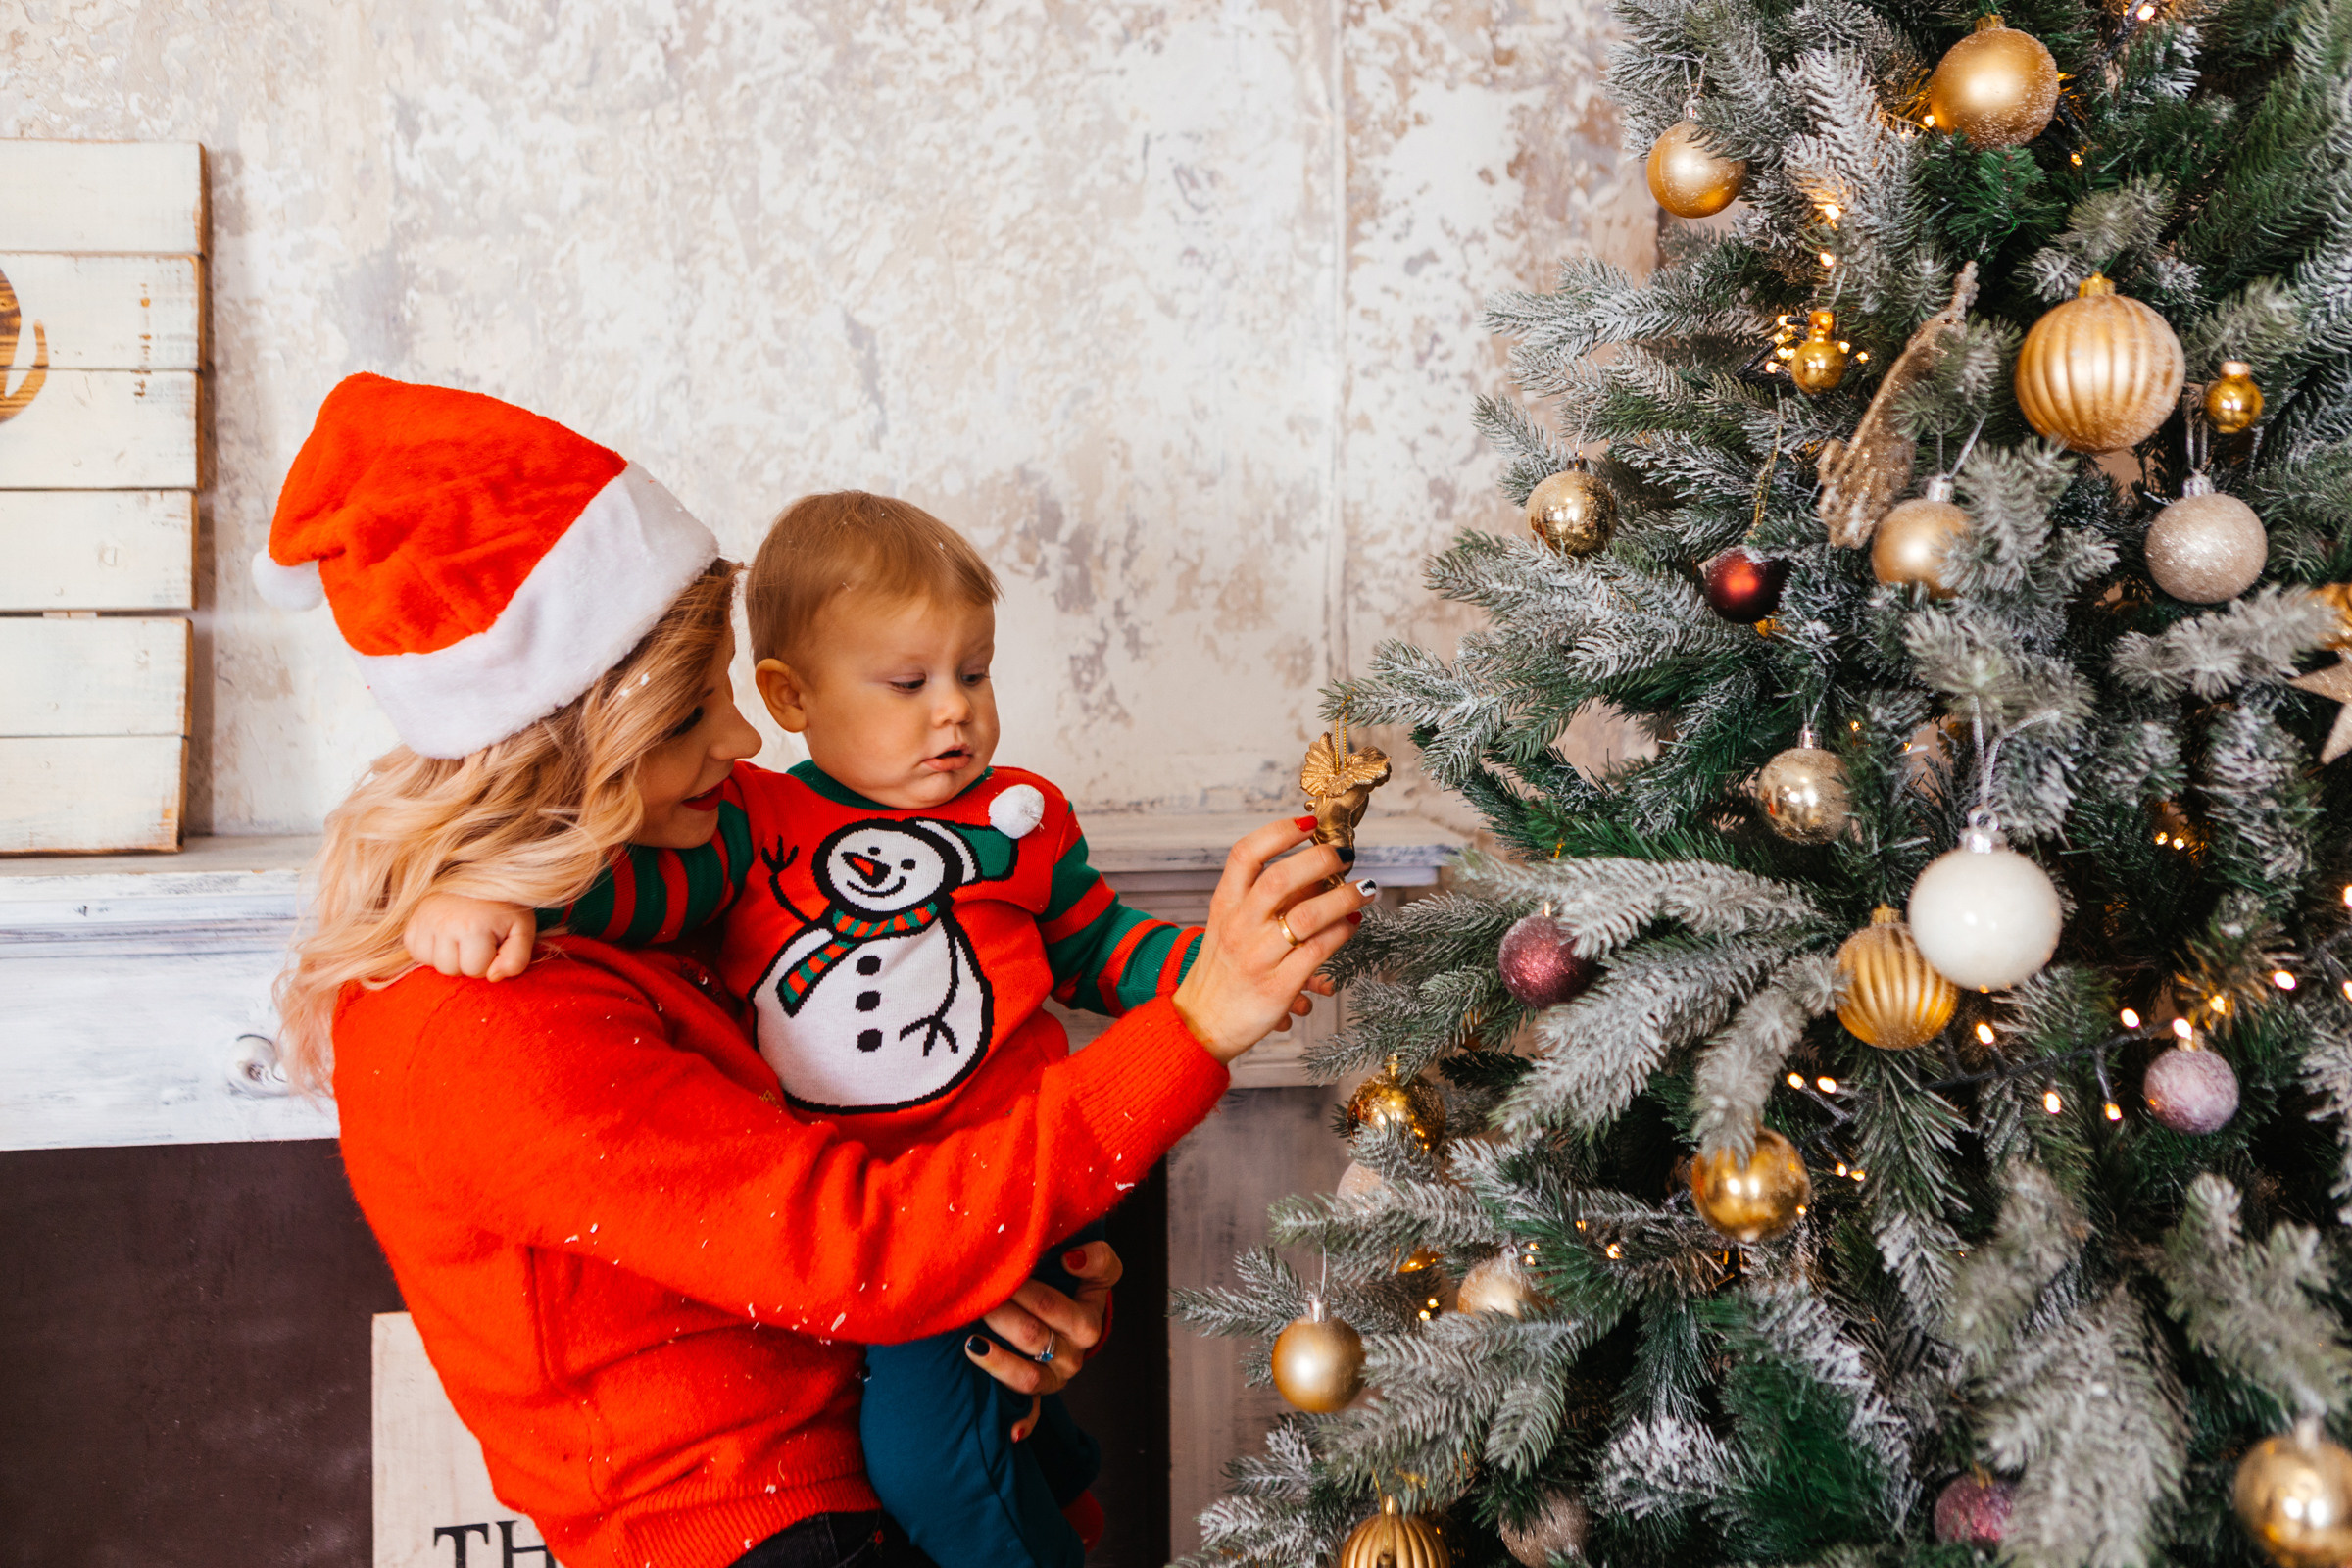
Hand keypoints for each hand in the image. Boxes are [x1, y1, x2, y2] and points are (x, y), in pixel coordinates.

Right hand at [403, 893, 535, 980]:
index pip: (475, 970)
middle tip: (477, 939)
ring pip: (432, 963)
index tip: (493, 942)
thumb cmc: (503, 906)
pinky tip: (445, 935)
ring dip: (448, 957)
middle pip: (451, 970)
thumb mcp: (521, 929)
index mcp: (473, 927)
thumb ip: (516, 959)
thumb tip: (493, 977)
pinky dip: (430, 949)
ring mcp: (424, 920)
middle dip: (467, 961)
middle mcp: (444, 924)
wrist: (479, 873)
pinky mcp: (412, 920)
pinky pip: (415, 952)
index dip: (488, 961)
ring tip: (461, 937)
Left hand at [964, 1240, 1122, 1437]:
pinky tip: (1010, 1431)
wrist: (1066, 1319)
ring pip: (1027, 1376)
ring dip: (996, 1359)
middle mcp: (1076, 1352)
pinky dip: (1023, 1423)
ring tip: (970, 1342)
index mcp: (1088, 1319)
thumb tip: (1071, 1258)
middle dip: (1001, 1310)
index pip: (1060, 1305)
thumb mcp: (1094, 1269)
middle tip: (973, 1292)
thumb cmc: (1070, 1285)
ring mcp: (1057, 1377)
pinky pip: (1032, 1413)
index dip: (1041, 1286)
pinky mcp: (1041, 1395)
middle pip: (1033, 1334)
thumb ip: (1096, 1257)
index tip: (1033, 1268)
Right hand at [1171, 818, 1370, 1062]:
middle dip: (1320, 859)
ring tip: (1365, 889)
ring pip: (1307, 916)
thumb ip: (1267, 899)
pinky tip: (1352, 923)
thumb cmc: (1223, 969)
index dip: (1279, 831)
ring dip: (1344, 896)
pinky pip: (1317, 952)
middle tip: (1345, 855)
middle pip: (1280, 878)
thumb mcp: (1231, 925)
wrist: (1201, 1023)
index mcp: (1225, 904)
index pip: (1246, 854)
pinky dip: (1341, 932)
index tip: (1309, 823)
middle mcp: (1239, 926)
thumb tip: (1318, 871)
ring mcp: (1257, 957)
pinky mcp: (1277, 987)